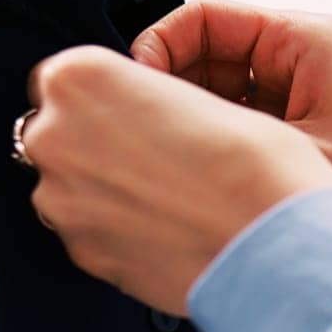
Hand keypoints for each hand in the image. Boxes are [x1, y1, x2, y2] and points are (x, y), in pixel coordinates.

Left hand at [21, 45, 331, 314]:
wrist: (275, 243)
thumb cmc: (255, 165)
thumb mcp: (192, 96)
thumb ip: (139, 104)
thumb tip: (127, 128)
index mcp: (80, 77)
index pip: (67, 80)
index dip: (106, 99)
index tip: (137, 116)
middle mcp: (55, 136)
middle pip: (58, 134)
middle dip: (97, 146)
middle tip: (157, 161)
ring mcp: (62, 202)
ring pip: (71, 189)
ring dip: (106, 192)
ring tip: (169, 200)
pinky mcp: (83, 254)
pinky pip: (90, 234)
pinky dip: (119, 232)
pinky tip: (167, 230)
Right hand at [132, 0, 331, 281]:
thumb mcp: (298, 161)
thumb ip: (222, 136)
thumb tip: (146, 124)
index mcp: (305, 42)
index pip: (204, 19)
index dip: (158, 49)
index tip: (134, 95)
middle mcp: (300, 64)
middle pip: (202, 60)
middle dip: (168, 96)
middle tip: (139, 142)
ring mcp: (299, 104)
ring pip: (214, 102)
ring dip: (188, 131)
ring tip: (164, 170)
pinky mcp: (301, 145)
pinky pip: (238, 137)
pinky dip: (213, 157)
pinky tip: (194, 190)